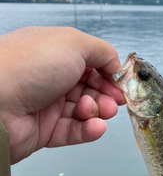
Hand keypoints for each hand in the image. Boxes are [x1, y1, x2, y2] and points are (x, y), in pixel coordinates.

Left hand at [0, 26, 124, 163]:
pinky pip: (73, 131)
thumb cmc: (28, 66)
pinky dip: (89, 130)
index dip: (108, 72)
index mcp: (54, 53)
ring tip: (99, 112)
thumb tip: (117, 65)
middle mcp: (49, 77)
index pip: (90, 62)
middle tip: (115, 101)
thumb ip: (102, 51)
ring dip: (98, 111)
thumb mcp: (73, 43)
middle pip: (90, 87)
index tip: (122, 82)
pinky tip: (96, 127)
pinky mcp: (43, 131)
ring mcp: (46, 104)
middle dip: (107, 94)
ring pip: (84, 110)